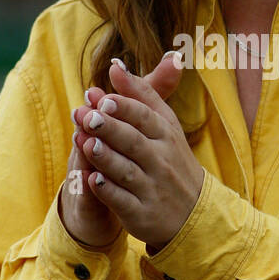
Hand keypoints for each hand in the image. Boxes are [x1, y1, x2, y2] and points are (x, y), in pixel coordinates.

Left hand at [69, 53, 204, 250]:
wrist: (193, 213)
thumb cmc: (171, 160)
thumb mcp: (164, 125)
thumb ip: (141, 94)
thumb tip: (116, 65)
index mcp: (166, 136)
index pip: (145, 117)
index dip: (124, 107)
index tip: (103, 97)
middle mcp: (161, 161)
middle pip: (133, 141)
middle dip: (109, 128)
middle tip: (86, 116)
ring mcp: (152, 189)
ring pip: (126, 171)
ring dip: (105, 157)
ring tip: (86, 143)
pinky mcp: (142, 214)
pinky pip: (122, 201)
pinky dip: (107, 191)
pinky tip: (91, 179)